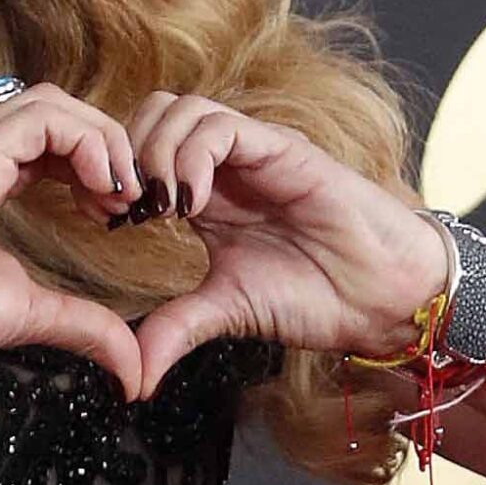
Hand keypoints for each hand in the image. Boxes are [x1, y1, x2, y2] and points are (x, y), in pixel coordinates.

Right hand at [0, 82, 148, 397]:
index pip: (42, 138)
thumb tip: (132, 369)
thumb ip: (80, 325)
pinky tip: (101, 185)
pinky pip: (43, 119)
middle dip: (103, 146)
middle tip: (127, 200)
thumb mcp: (25, 314)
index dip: (89, 163)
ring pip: (51, 104)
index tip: (113, 212)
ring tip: (118, 192)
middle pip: (52, 110)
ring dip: (100, 140)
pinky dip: (86, 141)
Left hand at [118, 91, 450, 398]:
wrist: (381, 297)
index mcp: (204, 191)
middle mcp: (225, 163)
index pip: (139, 147)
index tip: (104, 221)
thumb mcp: (227, 311)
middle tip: (125, 208)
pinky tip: (192, 206)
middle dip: (125, 154)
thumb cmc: (315, 295)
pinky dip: (192, 158)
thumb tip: (132, 375)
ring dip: (154, 154)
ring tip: (160, 209)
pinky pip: (223, 128)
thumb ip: (176, 328)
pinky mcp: (283, 149)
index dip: (111, 175)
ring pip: (181, 109)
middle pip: (152, 113)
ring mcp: (254, 151)